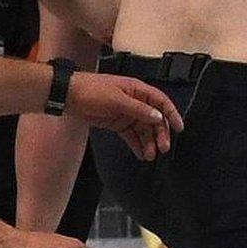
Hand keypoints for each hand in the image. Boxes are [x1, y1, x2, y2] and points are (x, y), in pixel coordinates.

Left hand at [66, 72, 181, 159]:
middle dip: (160, 134)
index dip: (172, 114)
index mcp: (138, 90)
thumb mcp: (116, 99)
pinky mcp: (116, 123)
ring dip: (148, 142)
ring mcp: (126, 113)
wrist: (67, 96)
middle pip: (154, 119)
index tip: (179, 128)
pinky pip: (130, 135)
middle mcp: (136, 102)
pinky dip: (136, 144)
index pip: (161, 102)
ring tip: (151, 156)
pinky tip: (141, 154)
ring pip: (143, 129)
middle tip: (164, 148)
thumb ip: (138, 109)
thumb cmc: (92, 91)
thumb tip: (158, 117)